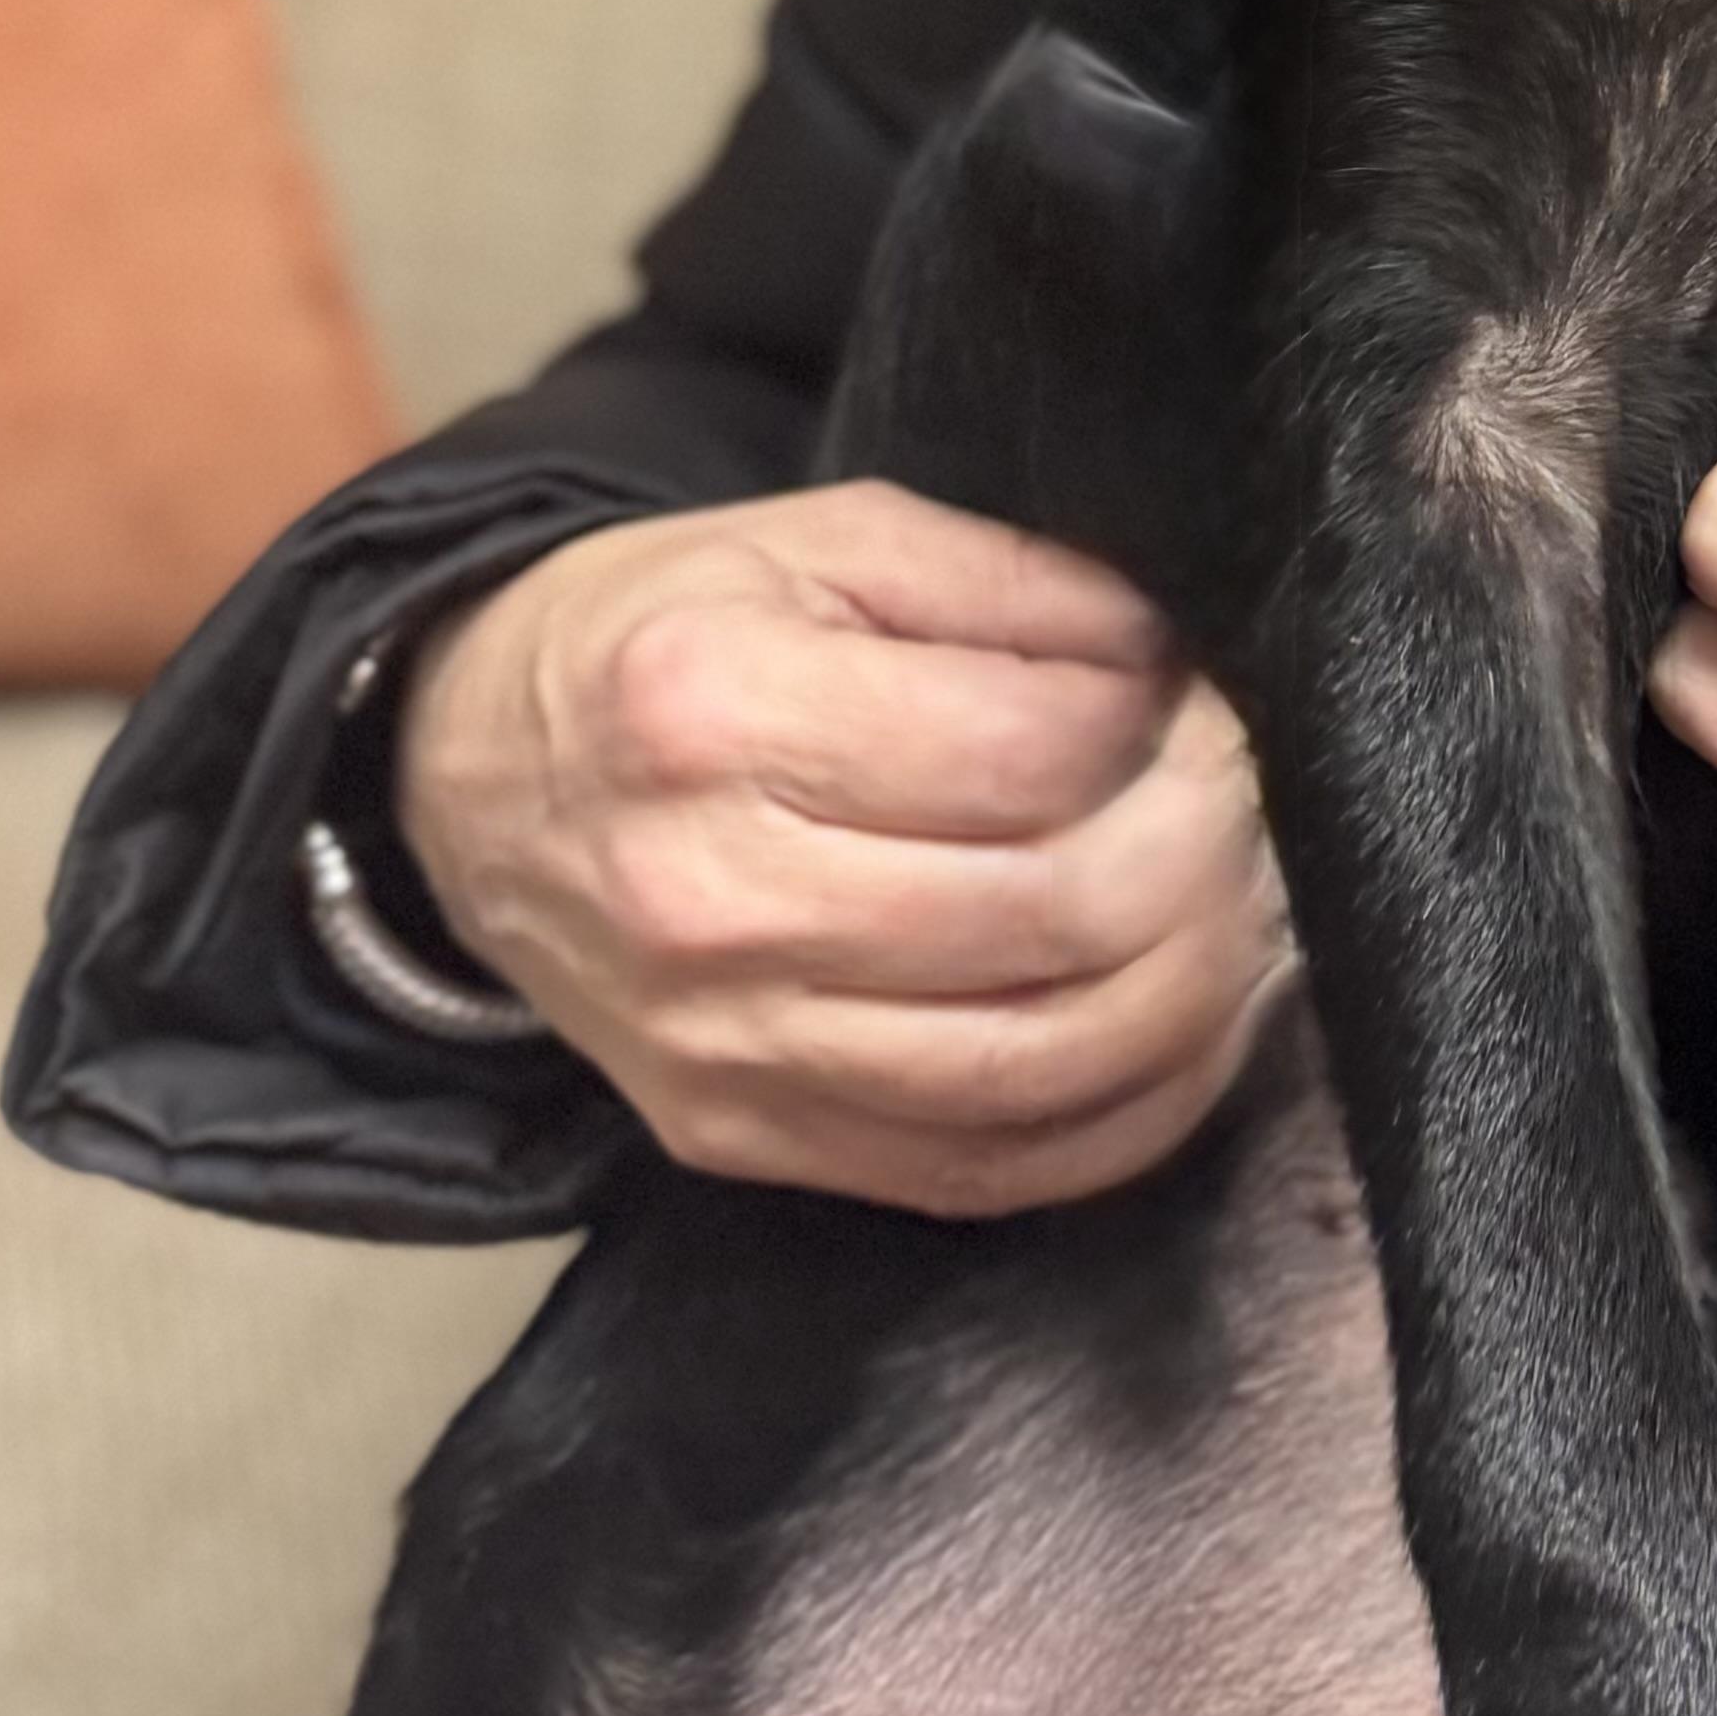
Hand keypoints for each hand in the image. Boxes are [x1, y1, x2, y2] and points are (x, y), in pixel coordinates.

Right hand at [395, 484, 1290, 1215]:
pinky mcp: (744, 1140)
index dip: (1154, 716)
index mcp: (712, 712)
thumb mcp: (816, 543)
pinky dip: (1126, 1116)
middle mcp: (708, 899)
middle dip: (1205, 849)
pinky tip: (1182, 1031)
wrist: (474, 787)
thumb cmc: (668, 640)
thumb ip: (1005, 582)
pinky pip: (990, 1172)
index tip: (1188, 688)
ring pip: (1045, 1064)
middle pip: (1056, 915)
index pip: (1028, 750)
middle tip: (1243, 791)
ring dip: (1196, 989)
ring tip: (1237, 903)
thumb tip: (1170, 654)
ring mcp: (723, 1046)